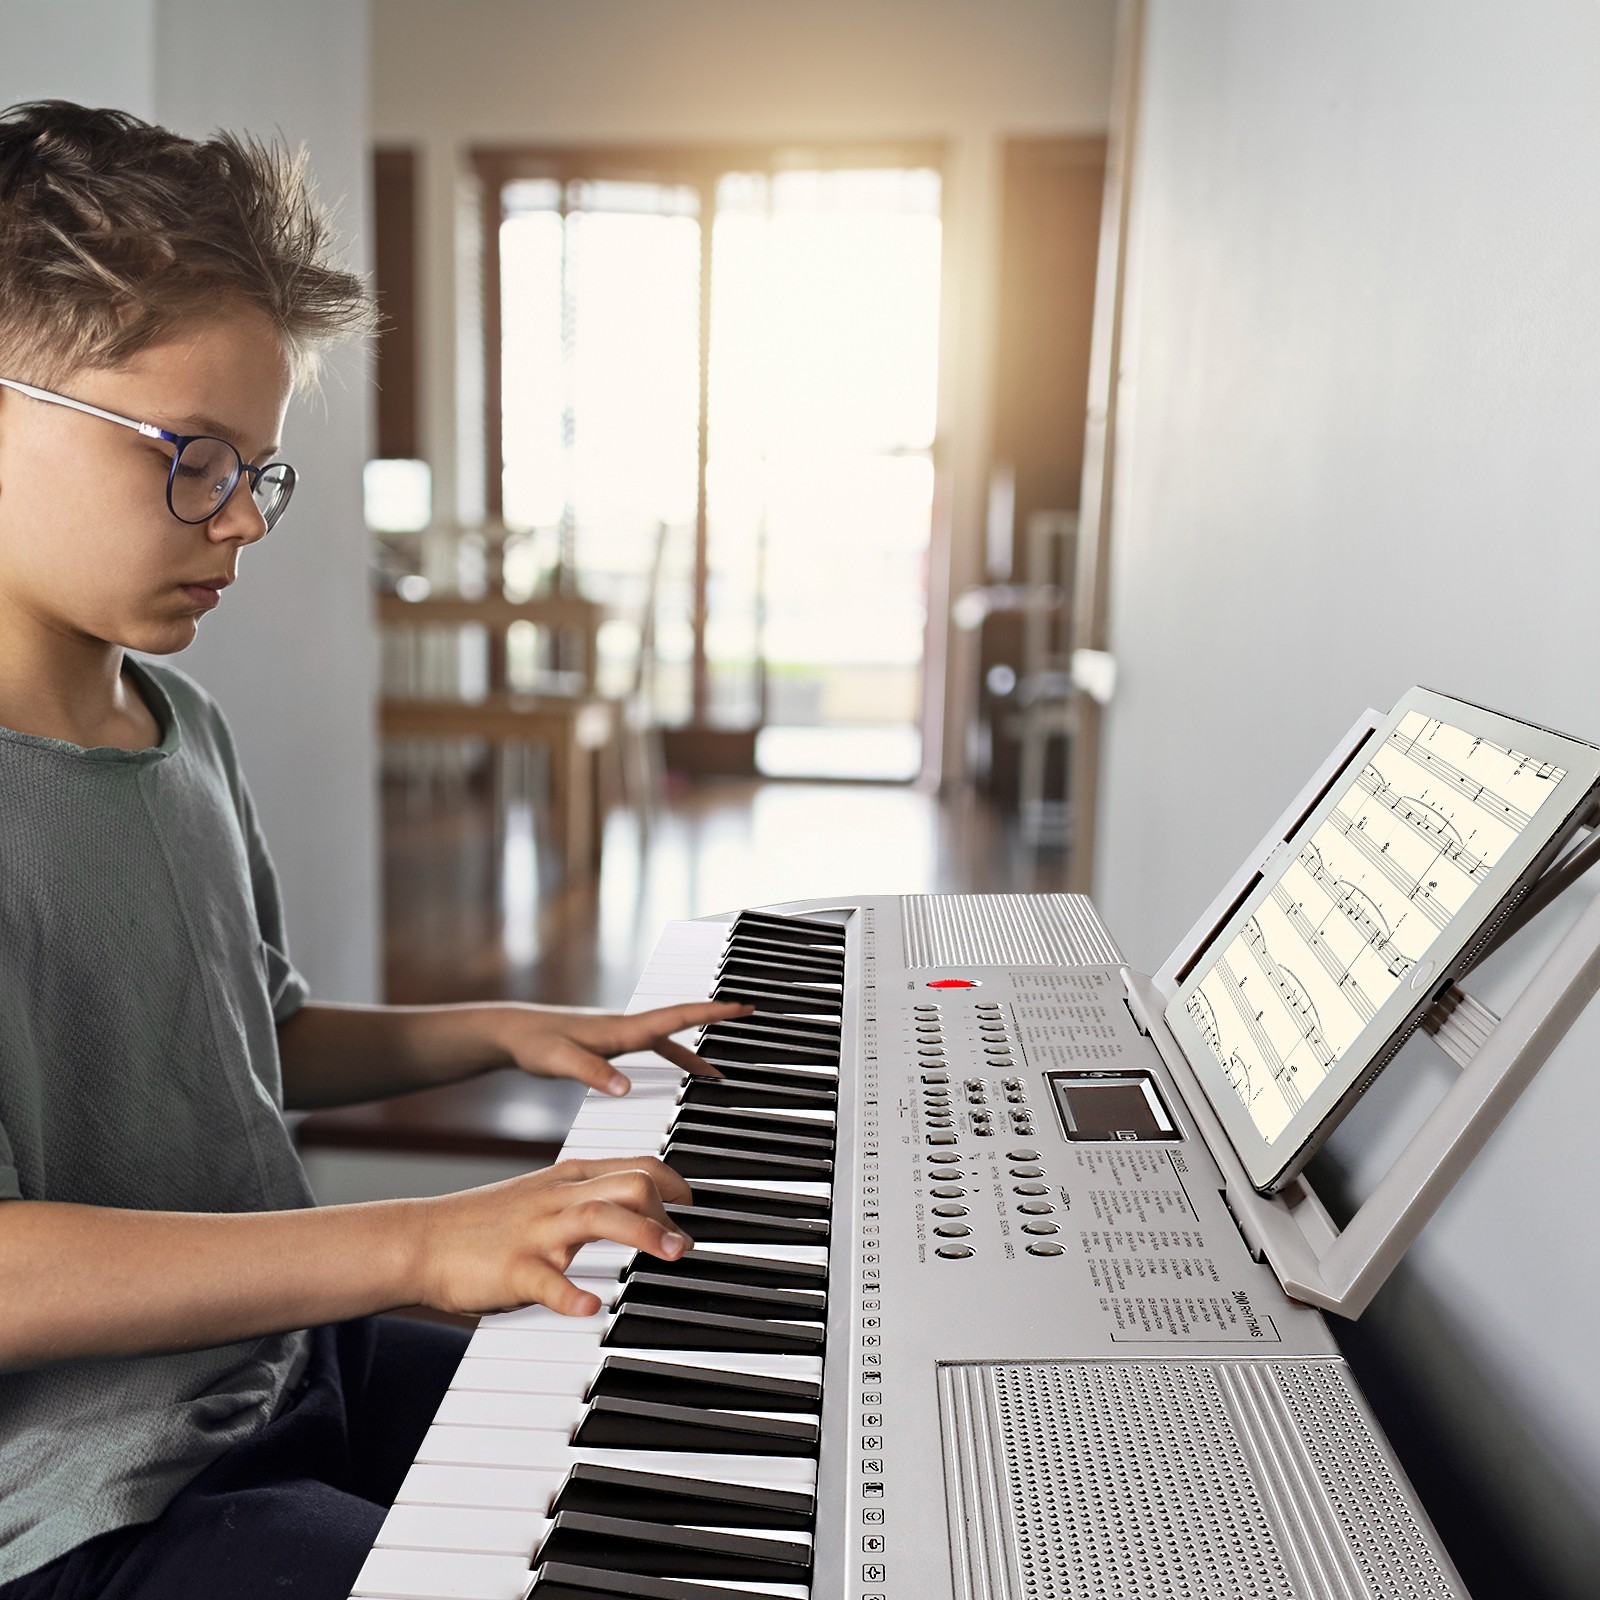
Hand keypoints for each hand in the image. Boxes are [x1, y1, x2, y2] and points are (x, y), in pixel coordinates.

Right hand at [412, 1155, 693, 1317]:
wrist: (419, 1240)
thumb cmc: (484, 1224)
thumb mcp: (543, 1196)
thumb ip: (589, 1195)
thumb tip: (638, 1202)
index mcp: (568, 1180)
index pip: (635, 1164)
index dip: (673, 1181)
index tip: (693, 1204)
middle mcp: (559, 1199)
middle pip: (628, 1183)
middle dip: (668, 1207)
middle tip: (689, 1242)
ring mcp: (537, 1232)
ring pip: (599, 1216)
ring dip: (643, 1232)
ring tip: (673, 1253)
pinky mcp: (513, 1269)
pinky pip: (547, 1281)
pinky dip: (571, 1294)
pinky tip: (591, 1308)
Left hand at [486, 1000, 751, 1096]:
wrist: (510, 1032)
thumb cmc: (533, 1043)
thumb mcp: (559, 1061)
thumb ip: (593, 1073)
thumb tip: (627, 1089)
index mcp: (621, 1029)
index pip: (675, 1017)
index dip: (709, 1013)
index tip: (740, 1006)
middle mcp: (625, 1028)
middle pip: (680, 1023)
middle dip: (714, 1021)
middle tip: (746, 1016)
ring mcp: (619, 1036)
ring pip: (668, 1040)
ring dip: (694, 1051)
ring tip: (718, 1071)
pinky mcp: (610, 1045)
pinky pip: (651, 1051)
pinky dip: (671, 1060)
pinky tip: (675, 1077)